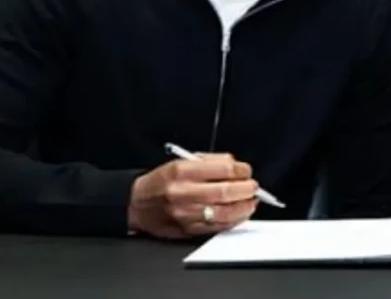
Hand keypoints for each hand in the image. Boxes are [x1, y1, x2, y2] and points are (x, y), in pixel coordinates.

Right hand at [127, 153, 258, 238]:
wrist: (136, 204)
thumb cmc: (160, 182)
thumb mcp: (180, 161)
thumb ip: (209, 162)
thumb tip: (235, 165)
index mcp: (182, 171)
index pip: (222, 169)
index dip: (241, 170)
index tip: (246, 171)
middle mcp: (183, 193)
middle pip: (226, 191)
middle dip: (246, 188)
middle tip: (253, 186)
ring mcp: (185, 214)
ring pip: (224, 212)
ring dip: (243, 206)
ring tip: (251, 201)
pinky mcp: (187, 229)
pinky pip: (216, 227)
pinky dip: (233, 220)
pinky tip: (240, 214)